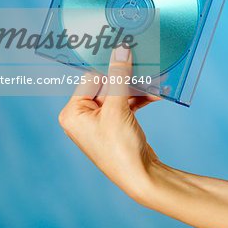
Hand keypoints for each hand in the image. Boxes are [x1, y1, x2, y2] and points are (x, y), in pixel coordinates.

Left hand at [58, 45, 159, 202]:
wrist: (142, 178)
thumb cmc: (120, 147)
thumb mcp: (117, 108)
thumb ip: (119, 76)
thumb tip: (121, 49)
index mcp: (72, 113)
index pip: (90, 79)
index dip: (109, 70)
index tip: (124, 53)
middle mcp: (82, 117)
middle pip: (105, 85)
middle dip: (125, 79)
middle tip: (142, 64)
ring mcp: (99, 121)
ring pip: (118, 94)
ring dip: (136, 88)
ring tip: (153, 78)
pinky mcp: (115, 125)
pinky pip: (125, 104)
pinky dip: (139, 99)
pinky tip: (156, 92)